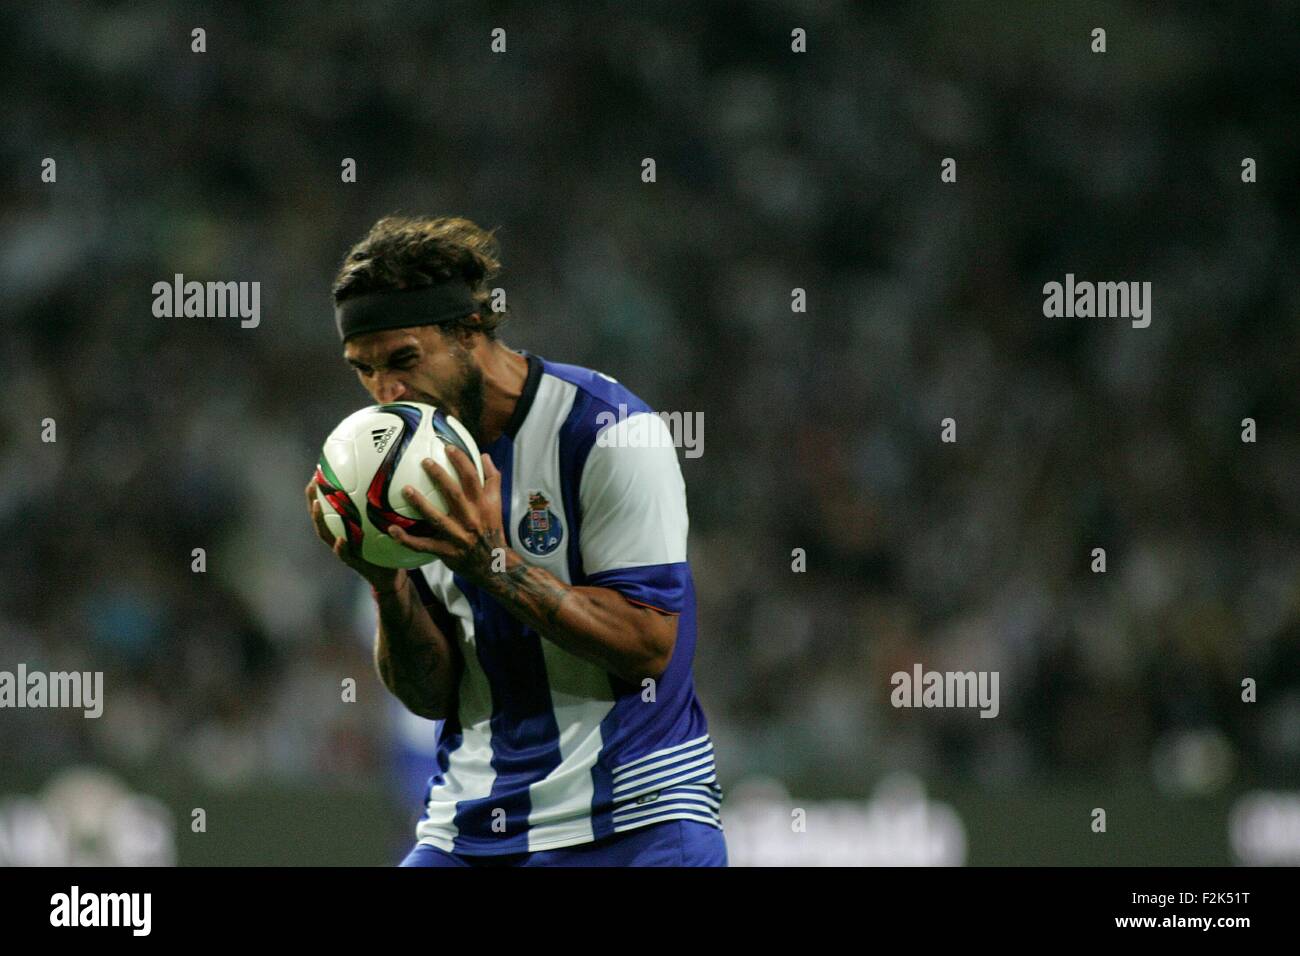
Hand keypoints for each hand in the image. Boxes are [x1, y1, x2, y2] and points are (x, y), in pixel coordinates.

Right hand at [304, 478, 404, 593]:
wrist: (391, 575)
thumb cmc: (390, 546)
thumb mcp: (389, 524)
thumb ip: (389, 507)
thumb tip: (397, 479)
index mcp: (346, 526)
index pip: (330, 506)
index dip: (322, 491)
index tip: (318, 471)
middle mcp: (340, 536)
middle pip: (321, 517)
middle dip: (313, 500)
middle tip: (311, 483)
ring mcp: (344, 549)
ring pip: (325, 534)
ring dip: (319, 519)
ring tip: (316, 505)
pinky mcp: (353, 563)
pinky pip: (344, 554)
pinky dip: (341, 547)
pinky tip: (341, 539)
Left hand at [386, 446, 508, 586]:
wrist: (493, 563)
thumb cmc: (491, 529)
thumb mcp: (496, 504)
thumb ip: (492, 479)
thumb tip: (484, 456)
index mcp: (482, 505)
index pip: (472, 479)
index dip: (461, 462)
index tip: (448, 447)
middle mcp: (470, 518)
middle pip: (454, 494)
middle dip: (440, 476)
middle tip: (424, 462)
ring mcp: (457, 536)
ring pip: (436, 518)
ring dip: (421, 504)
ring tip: (406, 490)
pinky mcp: (446, 551)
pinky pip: (423, 545)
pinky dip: (406, 539)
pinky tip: (391, 530)